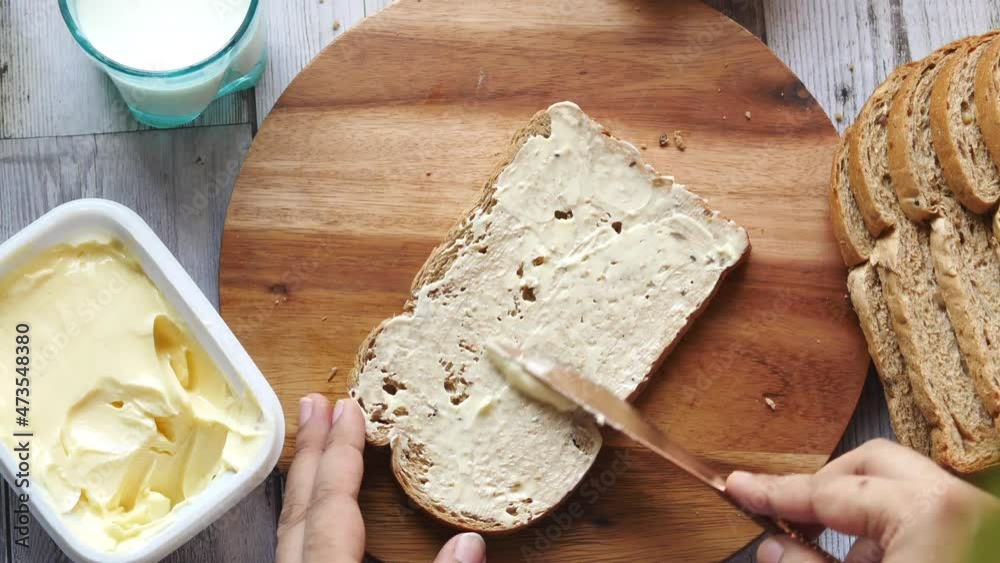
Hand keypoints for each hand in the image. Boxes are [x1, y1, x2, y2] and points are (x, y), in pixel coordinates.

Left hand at [276, 393, 487, 562]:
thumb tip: (471, 542)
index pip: (332, 502)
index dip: (341, 452)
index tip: (347, 408)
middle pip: (301, 506)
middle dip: (312, 451)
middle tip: (313, 404)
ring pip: (290, 527)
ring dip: (306, 480)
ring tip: (315, 443)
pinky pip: (295, 547)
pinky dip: (307, 515)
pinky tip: (318, 511)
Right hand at [725, 438, 998, 562]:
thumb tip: (773, 546)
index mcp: (929, 513)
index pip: (829, 490)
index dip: (776, 491)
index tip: (741, 487)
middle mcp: (960, 506)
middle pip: (873, 466)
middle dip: (825, 487)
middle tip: (785, 512)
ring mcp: (979, 525)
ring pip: (901, 494)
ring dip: (859, 522)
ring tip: (833, 561)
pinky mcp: (981, 545)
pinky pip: (925, 524)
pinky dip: (892, 541)